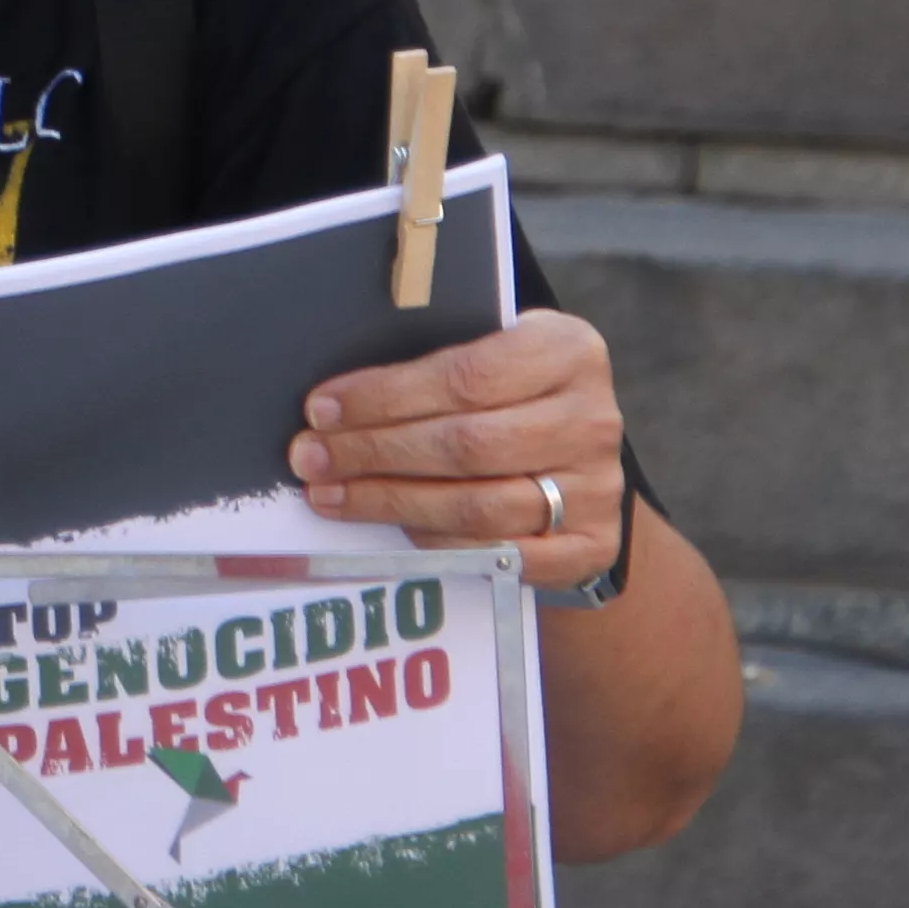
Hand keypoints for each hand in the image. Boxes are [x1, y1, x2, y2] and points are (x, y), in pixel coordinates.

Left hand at [290, 309, 629, 591]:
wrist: (578, 456)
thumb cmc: (513, 393)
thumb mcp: (494, 352)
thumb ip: (436, 364)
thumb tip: (337, 397)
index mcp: (568, 351)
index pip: (466, 377)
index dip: (386, 396)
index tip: (321, 408)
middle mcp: (592, 419)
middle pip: (466, 445)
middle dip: (375, 452)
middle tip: (311, 458)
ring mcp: (597, 488)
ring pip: (477, 507)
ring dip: (390, 503)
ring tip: (330, 494)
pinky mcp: (591, 545)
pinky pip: (497, 555)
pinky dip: (435, 544)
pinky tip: (386, 530)